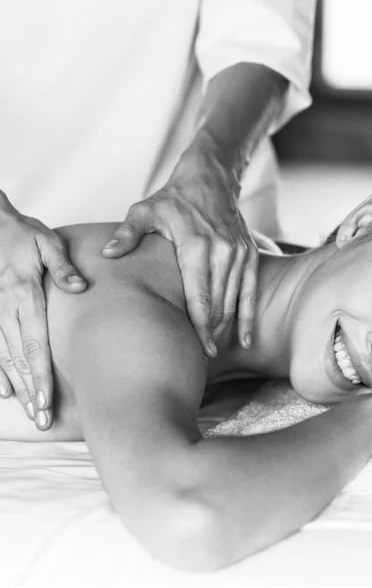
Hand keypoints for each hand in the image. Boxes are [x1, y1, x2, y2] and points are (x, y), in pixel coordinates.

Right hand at [0, 191, 86, 428]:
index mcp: (24, 295)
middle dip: (32, 391)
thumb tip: (81, 287)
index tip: (47, 400)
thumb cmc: (21, 234)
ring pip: (4, 359)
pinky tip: (2, 392)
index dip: (41, 375)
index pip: (34, 344)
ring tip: (29, 413)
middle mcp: (5, 309)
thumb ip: (63, 267)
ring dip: (16, 387)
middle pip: (20, 359)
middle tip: (42, 419)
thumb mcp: (47, 243)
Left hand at [101, 148, 257, 357]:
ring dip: (225, 327)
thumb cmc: (174, 198)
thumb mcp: (145, 210)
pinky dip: (248, 317)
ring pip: (233, 300)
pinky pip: (251, 291)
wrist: (210, 179)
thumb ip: (128, 234)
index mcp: (196, 245)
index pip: (199, 295)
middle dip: (210, 332)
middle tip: (200, 356)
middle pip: (218, 303)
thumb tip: (107, 254)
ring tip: (214, 349)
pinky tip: (245, 340)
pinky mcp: (249, 254)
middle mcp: (222, 252)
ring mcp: (238, 254)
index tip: (199, 349)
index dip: (200, 326)